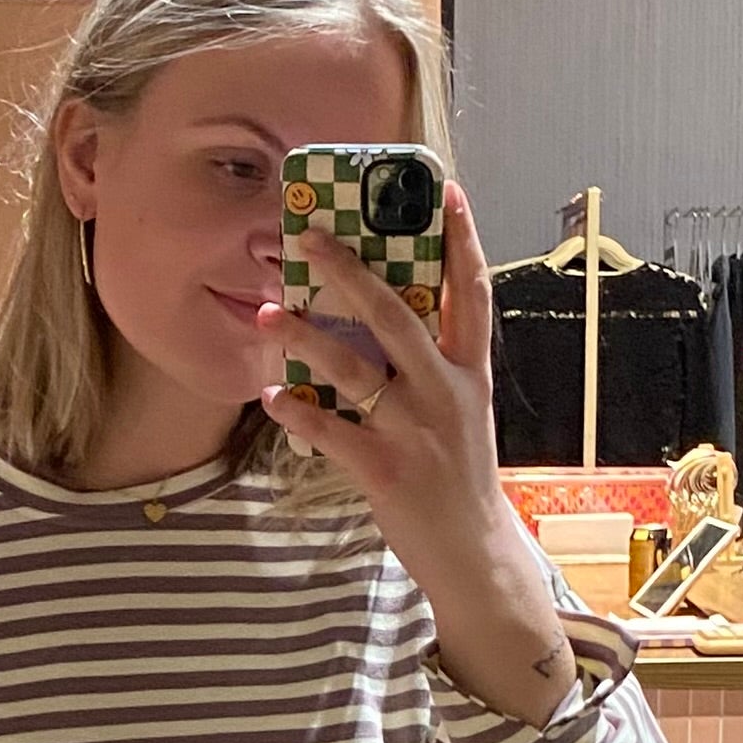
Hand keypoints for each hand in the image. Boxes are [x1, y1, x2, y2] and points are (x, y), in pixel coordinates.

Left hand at [256, 183, 578, 726]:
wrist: (474, 553)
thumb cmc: (458, 477)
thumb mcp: (462, 413)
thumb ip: (433, 367)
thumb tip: (386, 318)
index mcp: (470, 373)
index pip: (473, 292)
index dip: (462, 239)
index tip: (445, 189)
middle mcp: (446, 393)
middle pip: (397, 314)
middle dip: (349, 270)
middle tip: (306, 237)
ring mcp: (416, 432)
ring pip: (354, 368)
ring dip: (304, 336)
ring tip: (267, 313)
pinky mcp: (386, 472)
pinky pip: (332, 433)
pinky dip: (298, 413)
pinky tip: (271, 396)